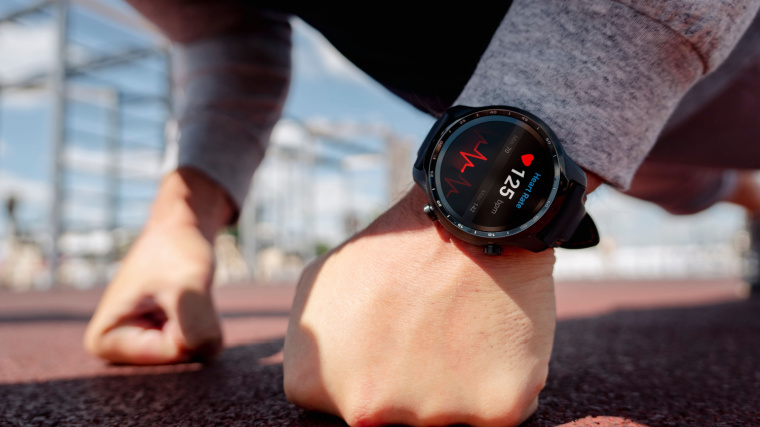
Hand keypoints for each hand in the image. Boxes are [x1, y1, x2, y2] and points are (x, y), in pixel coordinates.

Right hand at [84, 168, 233, 364]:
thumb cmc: (176, 251)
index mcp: (104, 341)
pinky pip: (202, 345)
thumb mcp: (188, 284)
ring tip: (182, 294)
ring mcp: (143, 349)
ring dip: (202, 320)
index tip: (168, 290)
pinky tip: (189, 301)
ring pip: (195, 352)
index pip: (168, 352)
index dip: (184, 321)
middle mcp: (118, 352)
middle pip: (181, 357)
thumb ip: (196, 324)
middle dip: (194, 324)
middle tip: (178, 291)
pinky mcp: (164, 342)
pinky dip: (207, 321)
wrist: (181, 229)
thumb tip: (206, 352)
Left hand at [283, 186, 556, 425]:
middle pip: (392, 415)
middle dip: (406, 382)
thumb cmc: (394, 247)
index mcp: (315, 383)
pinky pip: (494, 413)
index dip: (369, 368)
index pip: (341, 401)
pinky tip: (492, 336)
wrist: (468, 215)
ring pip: (444, 416)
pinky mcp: (494, 411)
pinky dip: (497, 381)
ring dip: (453, 384)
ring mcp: (430, 416)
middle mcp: (365, 411)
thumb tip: (321, 377)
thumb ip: (312, 342)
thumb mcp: (319, 285)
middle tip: (426, 332)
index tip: (387, 339)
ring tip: (459, 326)